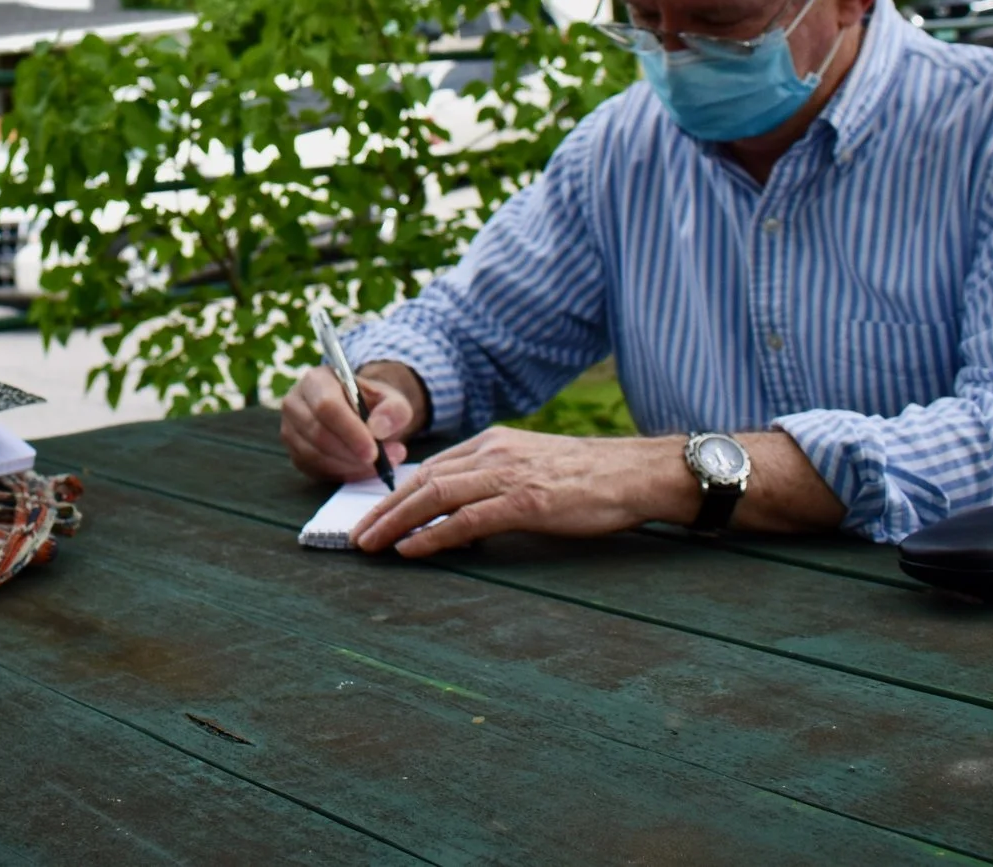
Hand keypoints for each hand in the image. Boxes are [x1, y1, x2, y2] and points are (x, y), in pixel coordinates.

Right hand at [279, 363, 422, 482]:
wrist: (361, 415)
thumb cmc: (374, 405)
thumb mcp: (393, 401)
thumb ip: (393, 411)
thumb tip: (378, 429)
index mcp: (316, 379)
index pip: (327, 407)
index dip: (350, 432)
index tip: (374, 452)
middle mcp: (295, 402)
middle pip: (318, 433)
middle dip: (352, 454)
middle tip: (383, 461)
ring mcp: (290, 429)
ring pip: (315, 456)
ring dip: (350, 466)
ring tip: (379, 464)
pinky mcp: (294, 453)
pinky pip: (315, 470)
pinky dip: (342, 475)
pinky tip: (362, 470)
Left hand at [349, 427, 679, 557]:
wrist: (635, 473)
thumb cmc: (590, 476)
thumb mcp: (534, 466)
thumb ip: (498, 479)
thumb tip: (465, 510)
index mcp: (493, 443)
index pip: (431, 467)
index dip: (397, 492)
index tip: (374, 513)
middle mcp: (494, 453)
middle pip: (423, 479)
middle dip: (383, 508)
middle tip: (357, 534)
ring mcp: (508, 476)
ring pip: (435, 495)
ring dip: (395, 521)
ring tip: (370, 543)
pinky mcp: (526, 502)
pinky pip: (467, 520)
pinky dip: (432, 534)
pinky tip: (411, 549)